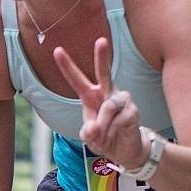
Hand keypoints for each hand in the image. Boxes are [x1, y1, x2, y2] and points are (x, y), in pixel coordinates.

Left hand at [52, 38, 144, 167]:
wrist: (124, 149)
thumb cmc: (104, 137)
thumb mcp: (90, 138)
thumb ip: (88, 132)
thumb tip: (93, 128)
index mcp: (91, 96)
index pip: (77, 80)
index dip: (67, 66)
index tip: (57, 50)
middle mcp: (107, 92)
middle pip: (104, 72)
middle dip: (102, 57)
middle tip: (101, 40)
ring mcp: (121, 99)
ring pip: (108, 107)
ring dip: (103, 127)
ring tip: (104, 137)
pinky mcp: (132, 109)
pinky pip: (118, 120)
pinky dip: (112, 132)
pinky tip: (115, 136)